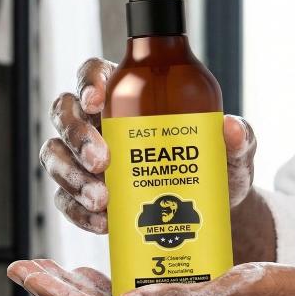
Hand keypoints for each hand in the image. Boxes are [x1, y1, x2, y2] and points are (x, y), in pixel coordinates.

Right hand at [39, 58, 257, 234]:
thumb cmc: (214, 168)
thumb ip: (239, 138)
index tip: (98, 100)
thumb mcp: (232, 154)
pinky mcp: (83, 194)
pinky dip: (77, 211)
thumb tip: (231, 128)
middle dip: (76, 136)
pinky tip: (102, 222)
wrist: (209, 214)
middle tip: (102, 161)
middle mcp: (99, 121)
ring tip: (102, 199)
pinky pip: (63, 199)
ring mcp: (86, 158)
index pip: (94, 73)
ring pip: (55, 154)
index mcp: (128, 93)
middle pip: (65, 112)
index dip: (87, 82)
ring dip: (71, 176)